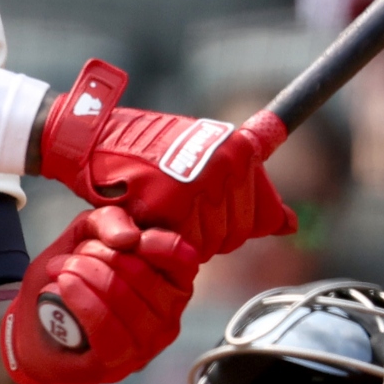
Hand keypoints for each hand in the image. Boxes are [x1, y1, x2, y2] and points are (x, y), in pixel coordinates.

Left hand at [3, 205, 202, 383]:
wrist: (35, 332)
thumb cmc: (68, 284)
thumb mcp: (84, 237)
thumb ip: (107, 221)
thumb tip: (128, 236)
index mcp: (171, 283)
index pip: (181, 257)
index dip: (150, 241)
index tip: (118, 238)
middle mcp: (169, 315)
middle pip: (142, 274)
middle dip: (99, 255)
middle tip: (73, 257)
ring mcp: (147, 343)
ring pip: (124, 298)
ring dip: (85, 275)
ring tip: (63, 271)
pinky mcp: (119, 363)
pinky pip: (107, 326)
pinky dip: (82, 301)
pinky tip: (64, 288)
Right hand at [32, 61, 293, 262]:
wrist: (92, 138)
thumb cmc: (148, 153)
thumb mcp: (204, 161)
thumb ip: (251, 192)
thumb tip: (291, 226)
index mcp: (239, 150)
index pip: (256, 217)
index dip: (227, 222)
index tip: (202, 205)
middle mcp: (228, 164)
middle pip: (233, 235)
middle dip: (204, 231)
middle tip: (173, 205)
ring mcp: (201, 183)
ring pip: (209, 243)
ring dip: (181, 236)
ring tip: (158, 207)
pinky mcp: (171, 202)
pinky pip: (182, 245)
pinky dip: (161, 238)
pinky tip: (146, 214)